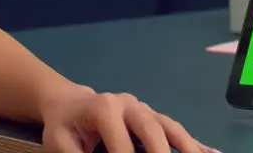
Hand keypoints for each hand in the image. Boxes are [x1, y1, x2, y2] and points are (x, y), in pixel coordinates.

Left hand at [41, 89, 219, 152]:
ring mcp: (144, 109)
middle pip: (152, 129)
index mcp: (104, 109)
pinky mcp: (153, 117)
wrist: (70, 105)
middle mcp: (129, 105)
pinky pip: (175, 130)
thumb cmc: (64, 127)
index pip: (121, 144)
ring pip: (170, 127)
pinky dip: (193, 143)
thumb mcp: (59, 144)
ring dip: (187, 147)